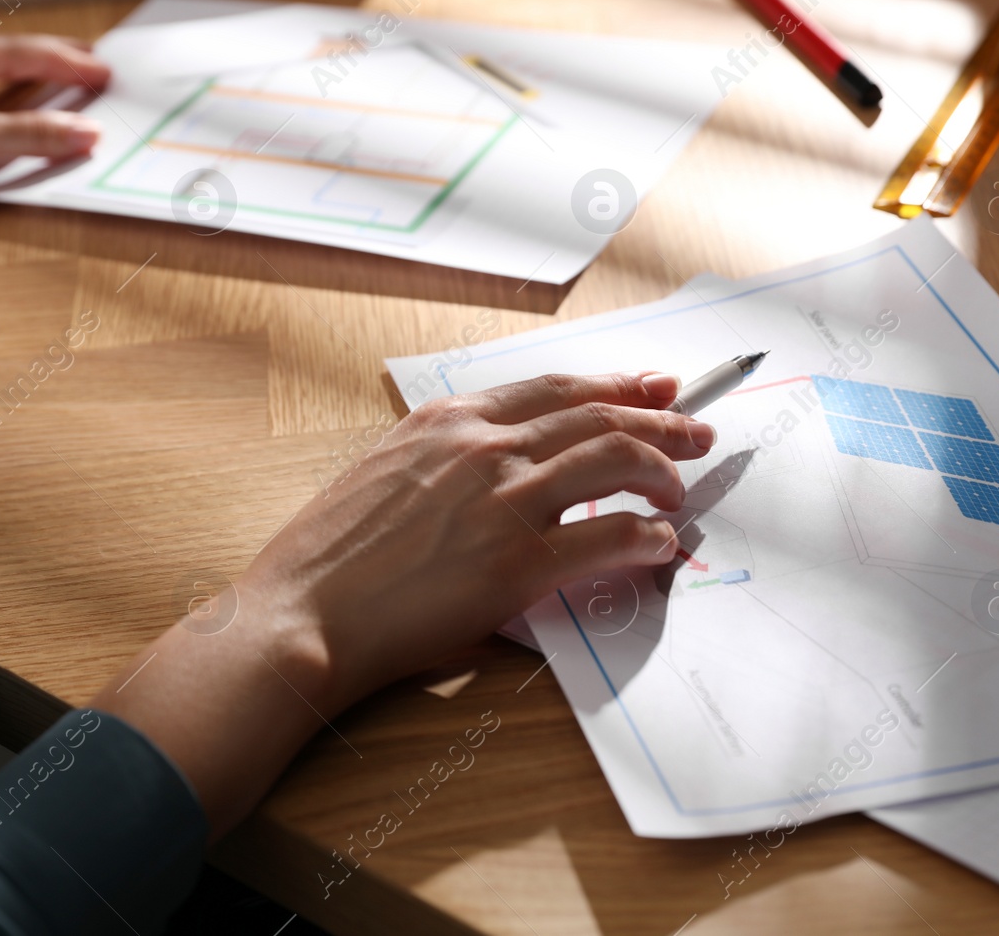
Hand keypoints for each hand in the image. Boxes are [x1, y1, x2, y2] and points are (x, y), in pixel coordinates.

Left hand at [0, 32, 110, 196]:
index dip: (77, 65)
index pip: (38, 54)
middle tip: (94, 70)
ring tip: (62, 97)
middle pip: (18, 60)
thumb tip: (88, 134)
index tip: (110, 74)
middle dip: (58, 65)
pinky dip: (7, 116)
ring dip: (33, 91)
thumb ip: (29, 136)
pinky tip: (7, 130)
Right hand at [93, 371, 714, 836]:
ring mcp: (502, 502)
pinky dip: (647, 537)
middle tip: (696, 429)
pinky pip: (608, 538)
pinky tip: (661, 544)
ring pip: (615, 461)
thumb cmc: (331, 556)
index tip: (654, 386)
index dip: (616, 385)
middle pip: (598, 415)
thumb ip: (447, 460)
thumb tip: (500, 471)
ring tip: (682, 491)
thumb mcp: (385, 474)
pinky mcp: (516, 564)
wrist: (302, 612)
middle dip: (661, 419)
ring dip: (663, 471)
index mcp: (449, 421)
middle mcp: (482, 447)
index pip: (556, 389)